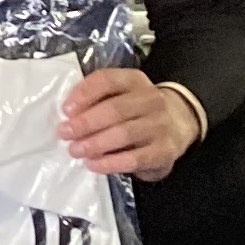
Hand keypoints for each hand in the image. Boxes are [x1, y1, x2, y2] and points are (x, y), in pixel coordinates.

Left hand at [60, 66, 201, 181]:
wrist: (180, 123)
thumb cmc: (138, 109)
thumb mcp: (122, 94)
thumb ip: (98, 99)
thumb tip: (68, 115)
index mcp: (134, 80)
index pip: (107, 80)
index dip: (84, 94)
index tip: (65, 110)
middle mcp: (151, 99)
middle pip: (115, 109)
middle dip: (86, 122)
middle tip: (64, 133)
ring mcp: (160, 126)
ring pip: (124, 134)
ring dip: (95, 143)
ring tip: (75, 150)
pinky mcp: (164, 151)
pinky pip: (134, 159)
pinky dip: (110, 163)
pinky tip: (93, 164)